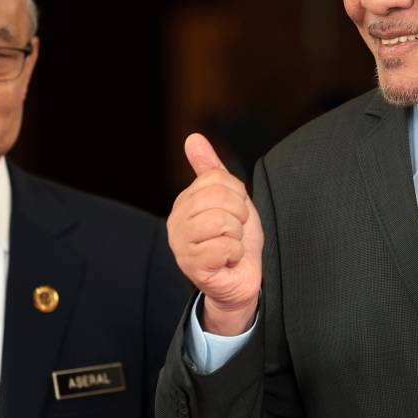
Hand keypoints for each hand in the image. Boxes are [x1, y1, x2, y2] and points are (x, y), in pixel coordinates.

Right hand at [167, 133, 262, 334]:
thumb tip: (193, 138)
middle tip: (234, 231)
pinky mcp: (193, 266)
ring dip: (237, 235)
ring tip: (230, 245)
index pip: (218, 179)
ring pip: (222, 222)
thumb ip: (211, 169)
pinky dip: (236, 253)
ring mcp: (182, 245)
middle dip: (239, 215)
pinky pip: (226, 246)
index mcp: (184, 202)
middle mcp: (177, 222)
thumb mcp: (230, 198)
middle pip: (220, 198)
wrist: (240, 279)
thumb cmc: (235, 238)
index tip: (235, 213)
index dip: (237, 195)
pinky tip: (227, 260)